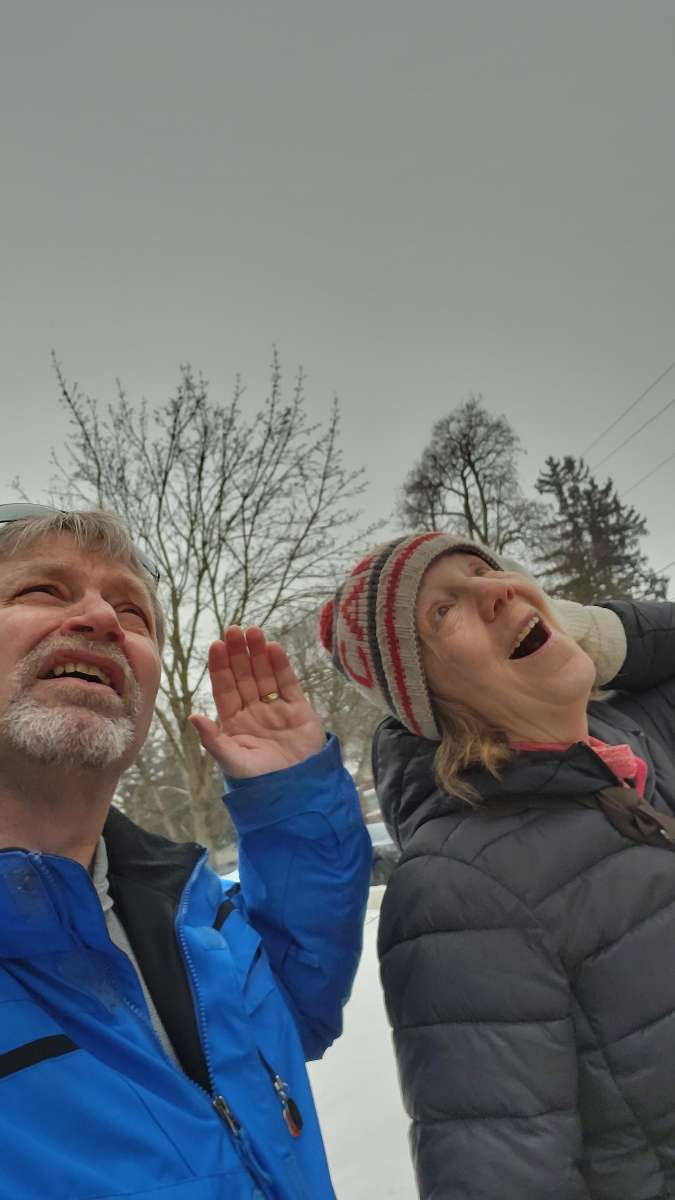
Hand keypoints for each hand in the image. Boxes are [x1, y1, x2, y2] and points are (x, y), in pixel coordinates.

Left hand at [189, 626, 324, 777]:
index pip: (224, 688)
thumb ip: (213, 738)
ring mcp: (276, 709)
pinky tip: (273, 648)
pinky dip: (281, 666)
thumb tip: (192, 716)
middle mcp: (253, 711)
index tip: (216, 645)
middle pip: (243, 676)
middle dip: (238, 653)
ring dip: (258, 654)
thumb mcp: (231, 761)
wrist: (297, 791)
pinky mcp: (298, 710)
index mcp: (233, 722)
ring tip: (253, 632)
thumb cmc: (260, 782)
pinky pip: (288, 683)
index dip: (220, 667)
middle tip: (234, 629)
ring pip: (265, 675)